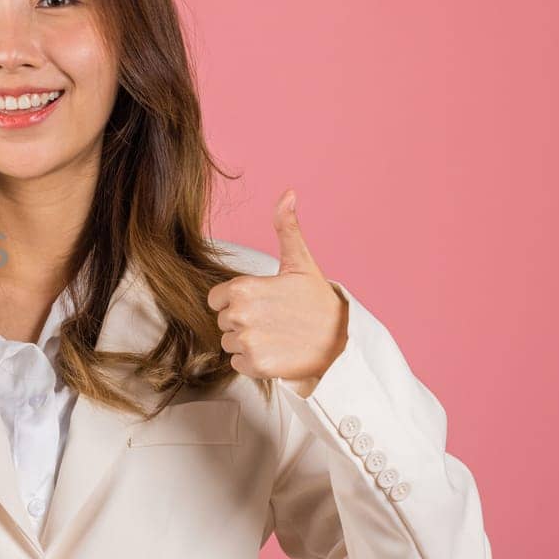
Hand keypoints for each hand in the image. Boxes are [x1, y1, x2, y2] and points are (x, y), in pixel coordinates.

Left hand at [206, 189, 347, 391]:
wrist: (341, 341)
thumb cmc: (316, 300)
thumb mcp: (300, 262)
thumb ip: (285, 227)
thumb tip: (288, 193)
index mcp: (242, 288)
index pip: (217, 299)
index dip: (235, 301)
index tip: (261, 302)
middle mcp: (240, 314)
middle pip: (223, 321)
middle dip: (243, 321)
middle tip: (274, 319)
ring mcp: (247, 341)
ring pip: (229, 343)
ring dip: (247, 342)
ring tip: (276, 335)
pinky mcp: (255, 365)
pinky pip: (237, 363)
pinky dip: (253, 362)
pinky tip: (276, 352)